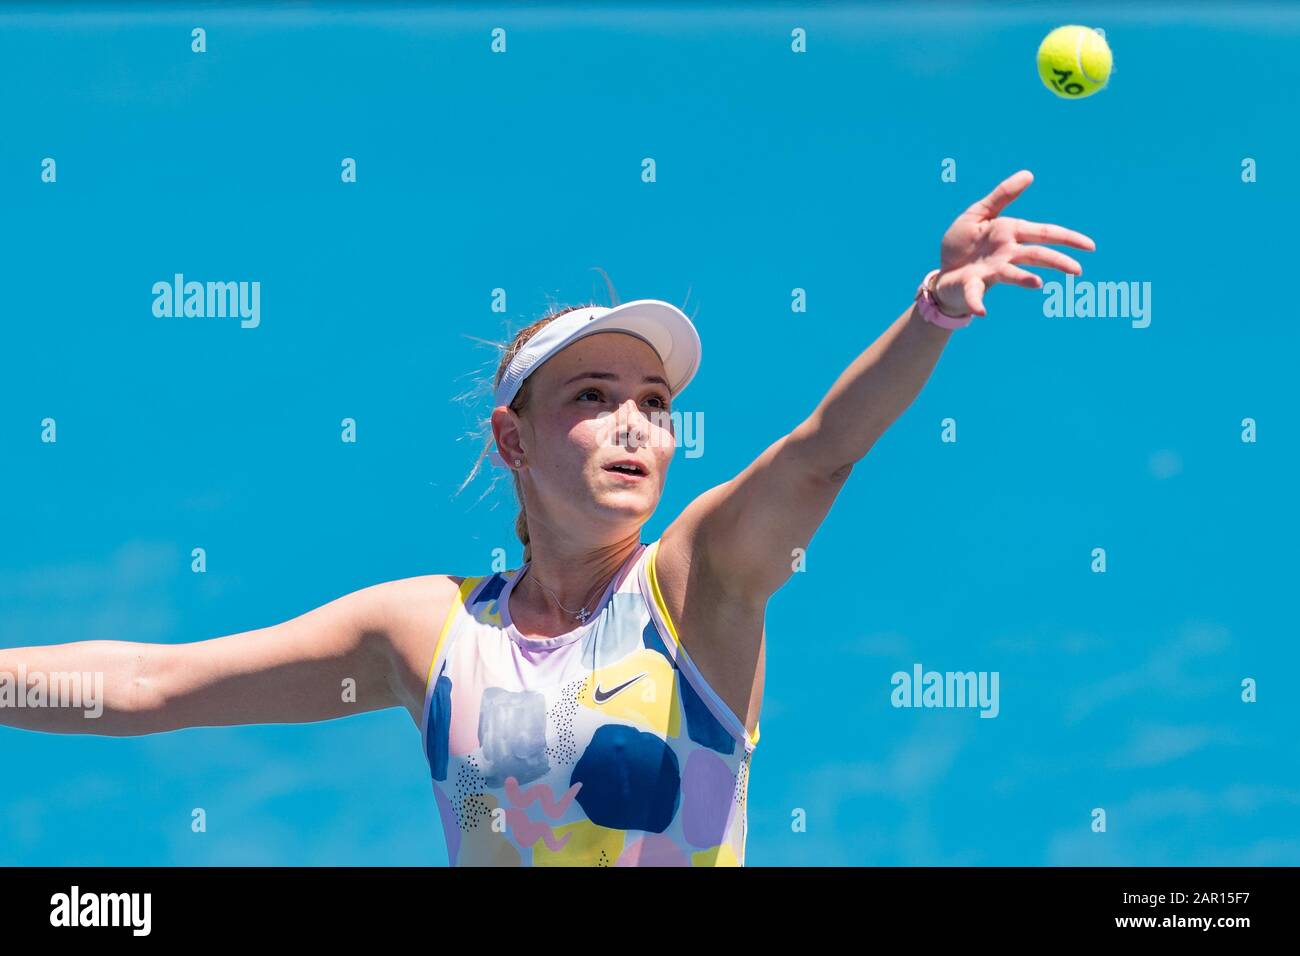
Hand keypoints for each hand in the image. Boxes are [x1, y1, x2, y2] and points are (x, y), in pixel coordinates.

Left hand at [932, 170, 1095, 317]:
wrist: (943, 271)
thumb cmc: (964, 243)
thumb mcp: (979, 213)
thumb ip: (1002, 195)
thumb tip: (1029, 174)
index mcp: (1010, 234)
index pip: (1044, 233)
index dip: (1067, 238)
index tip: (1090, 246)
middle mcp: (1005, 255)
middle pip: (1035, 255)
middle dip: (1056, 261)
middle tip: (1077, 270)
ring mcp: (989, 271)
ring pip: (1011, 274)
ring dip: (1023, 279)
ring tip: (1037, 283)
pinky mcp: (971, 285)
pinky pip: (975, 295)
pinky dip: (978, 302)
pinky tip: (982, 312)